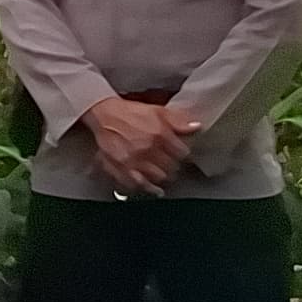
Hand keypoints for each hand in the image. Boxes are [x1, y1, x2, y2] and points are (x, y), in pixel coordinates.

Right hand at [81, 98, 199, 193]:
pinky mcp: (123, 169)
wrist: (105, 116)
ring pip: (160, 177)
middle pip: (173, 167)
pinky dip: (150, 189)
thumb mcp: (157, 111)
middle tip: (172, 163)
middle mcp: (149, 149)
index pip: (183, 153)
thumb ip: (178, 120)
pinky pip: (140, 185)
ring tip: (164, 172)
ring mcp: (136, 161)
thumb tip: (196, 127)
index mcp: (160, 134)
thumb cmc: (130, 113)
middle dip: (175, 165)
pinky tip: (156, 190)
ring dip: (164, 176)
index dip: (183, 154)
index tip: (182, 154)